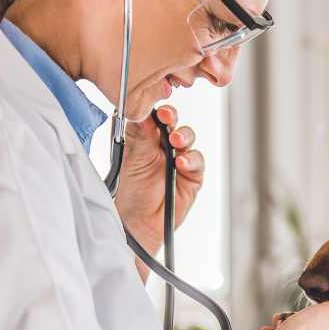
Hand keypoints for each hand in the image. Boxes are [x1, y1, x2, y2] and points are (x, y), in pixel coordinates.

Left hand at [113, 104, 203, 254]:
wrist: (139, 222)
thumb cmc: (131, 192)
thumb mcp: (133, 159)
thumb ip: (141, 135)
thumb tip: (144, 110)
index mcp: (145, 139)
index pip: (153, 116)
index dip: (156, 109)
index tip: (154, 107)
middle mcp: (163, 146)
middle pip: (173, 123)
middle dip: (172, 118)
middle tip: (167, 117)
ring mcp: (179, 159)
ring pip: (188, 138)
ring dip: (184, 136)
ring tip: (176, 141)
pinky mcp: (192, 175)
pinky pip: (197, 161)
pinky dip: (191, 159)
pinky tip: (181, 163)